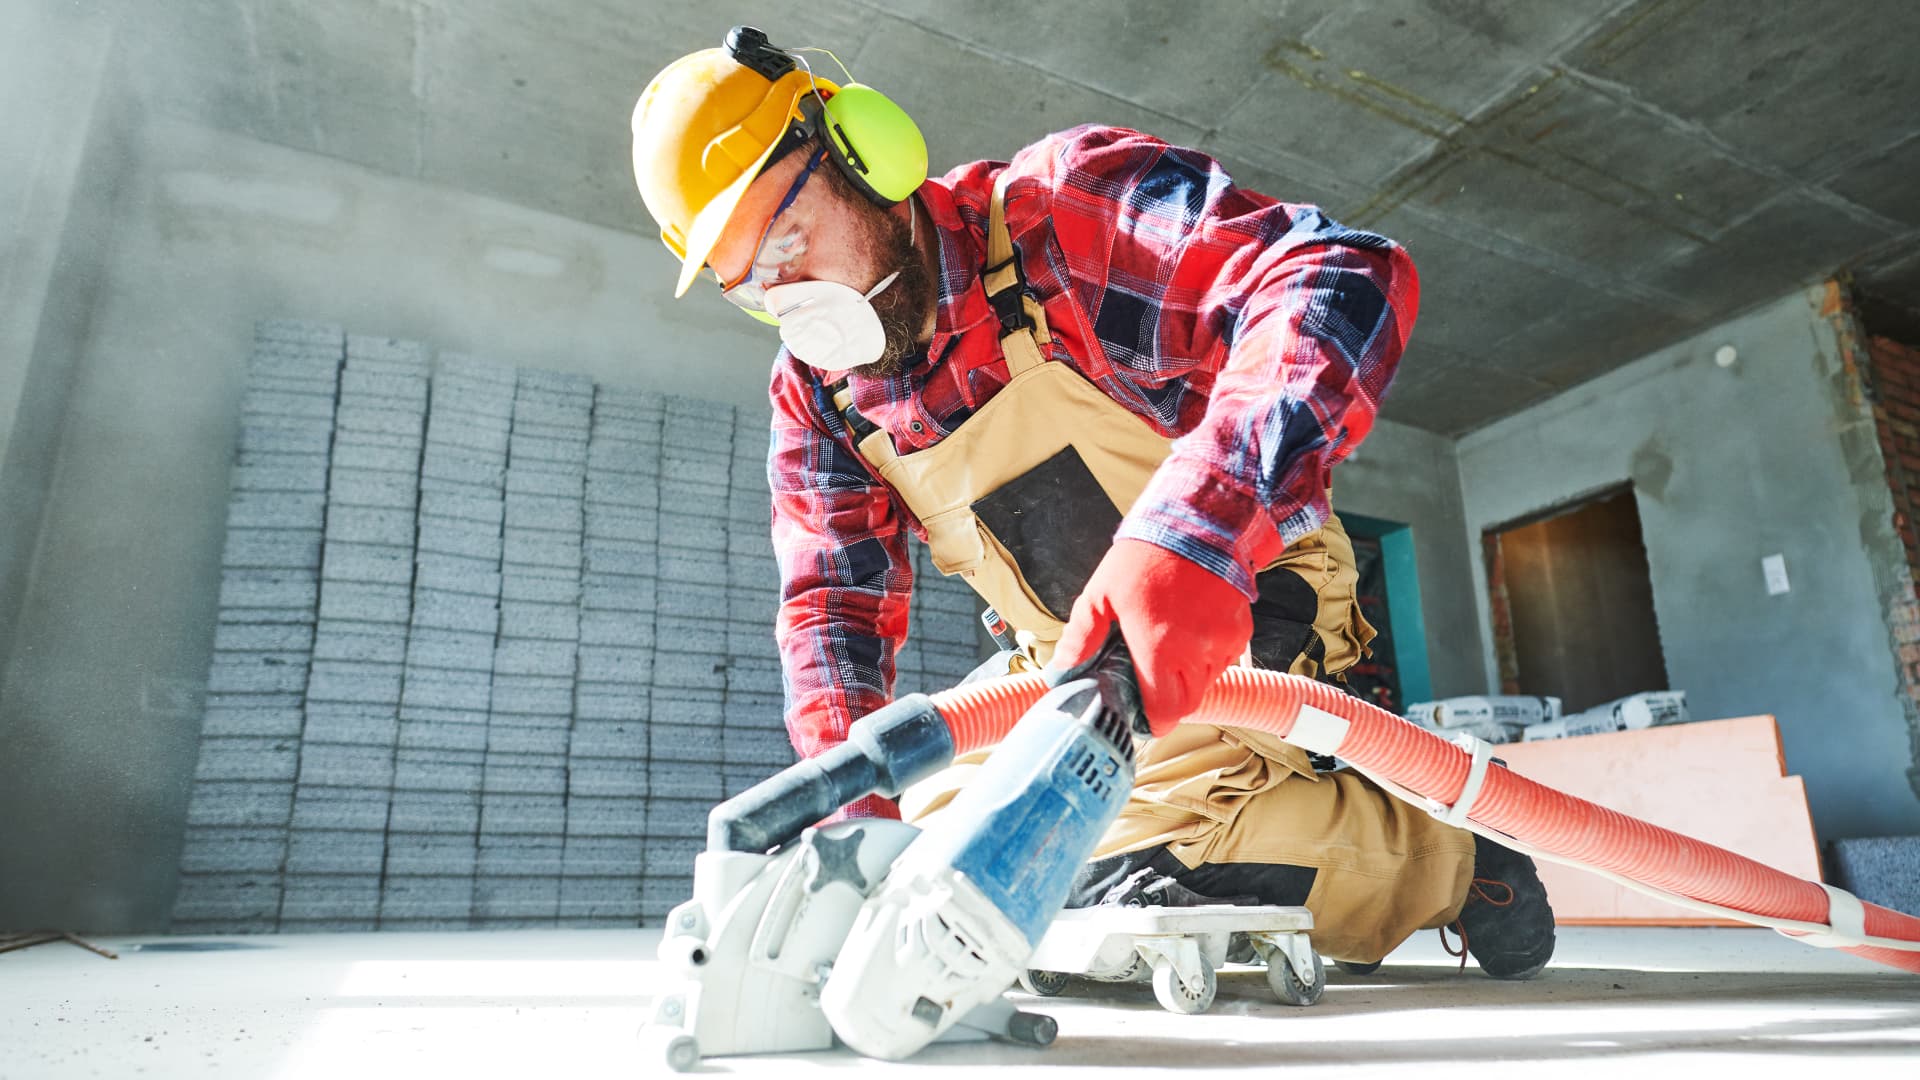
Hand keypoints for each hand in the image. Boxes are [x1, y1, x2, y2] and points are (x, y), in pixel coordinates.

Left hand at [1052, 538, 1251, 736]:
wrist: (1198, 521)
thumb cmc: (1146, 555)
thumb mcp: (1100, 594)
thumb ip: (1081, 636)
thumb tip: (1064, 668)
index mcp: (1160, 649)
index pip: (1165, 714)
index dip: (1150, 722)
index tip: (1138, 715)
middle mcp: (1198, 652)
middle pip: (1188, 705)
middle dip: (1168, 702)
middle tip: (1149, 684)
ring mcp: (1224, 642)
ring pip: (1208, 683)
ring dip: (1188, 678)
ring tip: (1168, 650)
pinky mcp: (1241, 629)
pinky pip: (1225, 659)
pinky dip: (1208, 657)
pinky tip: (1190, 632)